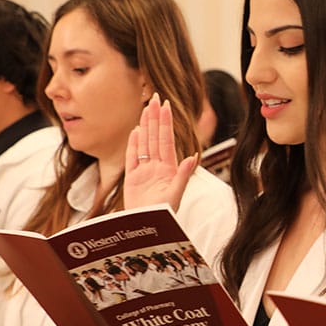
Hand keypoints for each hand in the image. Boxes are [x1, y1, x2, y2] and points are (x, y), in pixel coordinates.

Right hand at [124, 95, 197, 211]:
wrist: (148, 226)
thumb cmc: (164, 213)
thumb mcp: (176, 194)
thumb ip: (183, 176)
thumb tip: (192, 158)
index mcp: (168, 168)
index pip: (166, 140)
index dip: (165, 123)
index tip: (166, 106)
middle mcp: (157, 166)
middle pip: (155, 137)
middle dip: (155, 118)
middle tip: (155, 98)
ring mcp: (144, 171)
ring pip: (144, 144)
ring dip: (145, 126)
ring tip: (146, 109)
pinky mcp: (132, 178)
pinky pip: (132, 157)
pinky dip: (133, 144)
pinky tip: (135, 131)